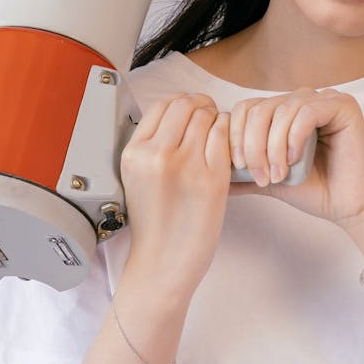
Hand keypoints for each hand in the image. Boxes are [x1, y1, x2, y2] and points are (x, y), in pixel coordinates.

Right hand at [119, 93, 230, 292]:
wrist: (163, 262)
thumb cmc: (154, 222)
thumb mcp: (136, 176)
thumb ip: (151, 145)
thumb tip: (177, 113)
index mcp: (134, 153)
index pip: (162, 105)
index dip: (182, 101)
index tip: (191, 108)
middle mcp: (157, 155)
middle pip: (186, 105)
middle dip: (201, 105)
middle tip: (209, 115)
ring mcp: (186, 166)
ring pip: (207, 117)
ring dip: (216, 118)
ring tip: (218, 133)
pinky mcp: (212, 180)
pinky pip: (224, 137)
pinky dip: (229, 134)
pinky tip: (227, 145)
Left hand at [228, 89, 363, 229]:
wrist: (349, 207)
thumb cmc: (314, 191)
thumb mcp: (268, 178)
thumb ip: (242, 171)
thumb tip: (208, 172)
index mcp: (284, 110)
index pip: (246, 109)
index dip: (235, 136)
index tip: (237, 168)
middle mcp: (302, 99)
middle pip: (259, 108)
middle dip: (252, 144)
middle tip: (259, 175)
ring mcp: (324, 98)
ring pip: (280, 110)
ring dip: (272, 146)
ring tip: (277, 174)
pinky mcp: (343, 105)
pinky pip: (306, 112)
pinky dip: (293, 138)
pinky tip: (293, 160)